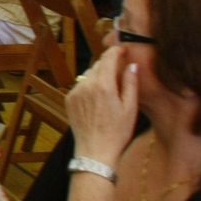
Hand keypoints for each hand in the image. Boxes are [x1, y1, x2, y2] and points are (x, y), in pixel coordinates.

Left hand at [66, 46, 138, 163]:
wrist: (95, 151)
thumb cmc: (117, 132)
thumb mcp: (130, 108)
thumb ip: (131, 83)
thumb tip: (132, 65)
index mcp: (104, 85)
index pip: (108, 58)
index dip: (116, 50)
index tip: (123, 48)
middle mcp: (86, 85)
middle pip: (98, 65)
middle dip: (108, 64)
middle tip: (120, 71)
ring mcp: (75, 92)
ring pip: (88, 75)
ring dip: (99, 76)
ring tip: (110, 90)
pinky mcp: (69, 99)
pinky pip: (81, 85)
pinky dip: (89, 86)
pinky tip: (98, 100)